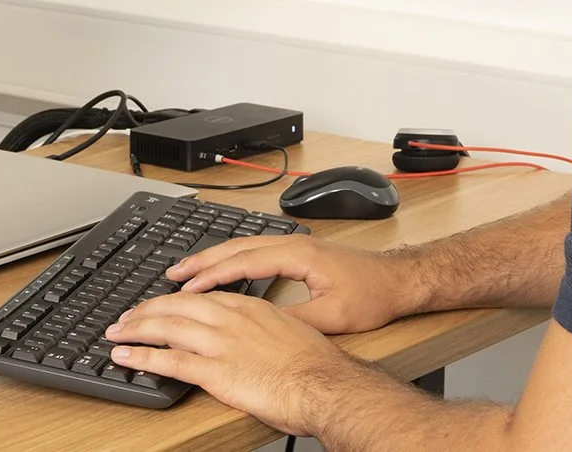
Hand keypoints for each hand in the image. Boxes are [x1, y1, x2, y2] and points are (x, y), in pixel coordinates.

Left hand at [106, 291, 370, 434]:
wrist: (327, 385)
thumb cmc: (317, 366)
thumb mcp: (292, 332)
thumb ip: (267, 329)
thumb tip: (257, 338)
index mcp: (250, 308)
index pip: (201, 297)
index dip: (174, 299)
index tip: (159, 303)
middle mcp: (232, 319)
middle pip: (177, 306)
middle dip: (146, 309)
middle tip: (126, 316)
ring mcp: (222, 343)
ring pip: (167, 327)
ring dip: (136, 328)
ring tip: (116, 332)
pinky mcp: (217, 372)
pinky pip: (170, 360)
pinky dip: (142, 355)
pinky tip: (125, 356)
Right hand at [166, 236, 417, 333]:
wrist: (398, 280)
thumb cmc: (372, 295)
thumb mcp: (333, 317)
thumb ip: (295, 320)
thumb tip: (260, 327)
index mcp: (299, 254)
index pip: (245, 260)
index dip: (213, 275)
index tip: (188, 287)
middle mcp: (294, 244)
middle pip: (238, 246)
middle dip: (203, 260)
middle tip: (173, 273)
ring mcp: (297, 245)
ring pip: (245, 246)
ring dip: (215, 257)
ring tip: (187, 270)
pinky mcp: (300, 252)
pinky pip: (256, 250)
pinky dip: (233, 259)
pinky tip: (222, 270)